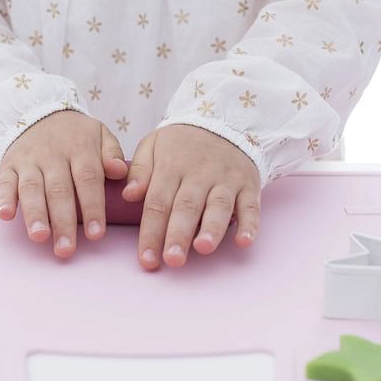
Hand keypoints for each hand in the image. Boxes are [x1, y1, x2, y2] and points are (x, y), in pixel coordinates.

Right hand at [0, 110, 128, 259]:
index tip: (96, 235)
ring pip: (31, 188)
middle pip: (59, 191)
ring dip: (34, 214)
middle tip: (66, 249)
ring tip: (39, 237)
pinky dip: (4, 198)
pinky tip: (5, 215)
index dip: (92, 208)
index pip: (88, 180)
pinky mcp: (9, 165)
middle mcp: (53, 155)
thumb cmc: (75, 135)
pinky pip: (5, 182)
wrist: (38, 113)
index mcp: (80, 148)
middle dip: (63, 222)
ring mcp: (29, 160)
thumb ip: (112, 153)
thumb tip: (119, 171)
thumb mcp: (100, 134)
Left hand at [121, 123, 260, 270]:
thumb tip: (129, 195)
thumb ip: (139, 170)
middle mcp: (200, 174)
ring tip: (203, 248)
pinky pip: (251, 206)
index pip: (158, 203)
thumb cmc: (182, 144)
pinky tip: (244, 242)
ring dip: (212, 228)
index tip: (147, 260)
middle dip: (179, 234)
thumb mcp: (153, 145)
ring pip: (219, 206)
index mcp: (172, 166)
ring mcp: (226, 180)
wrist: (224, 120)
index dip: (152, 233)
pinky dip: (250, 225)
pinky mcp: (249, 185)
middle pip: (187, 207)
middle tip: (172, 259)